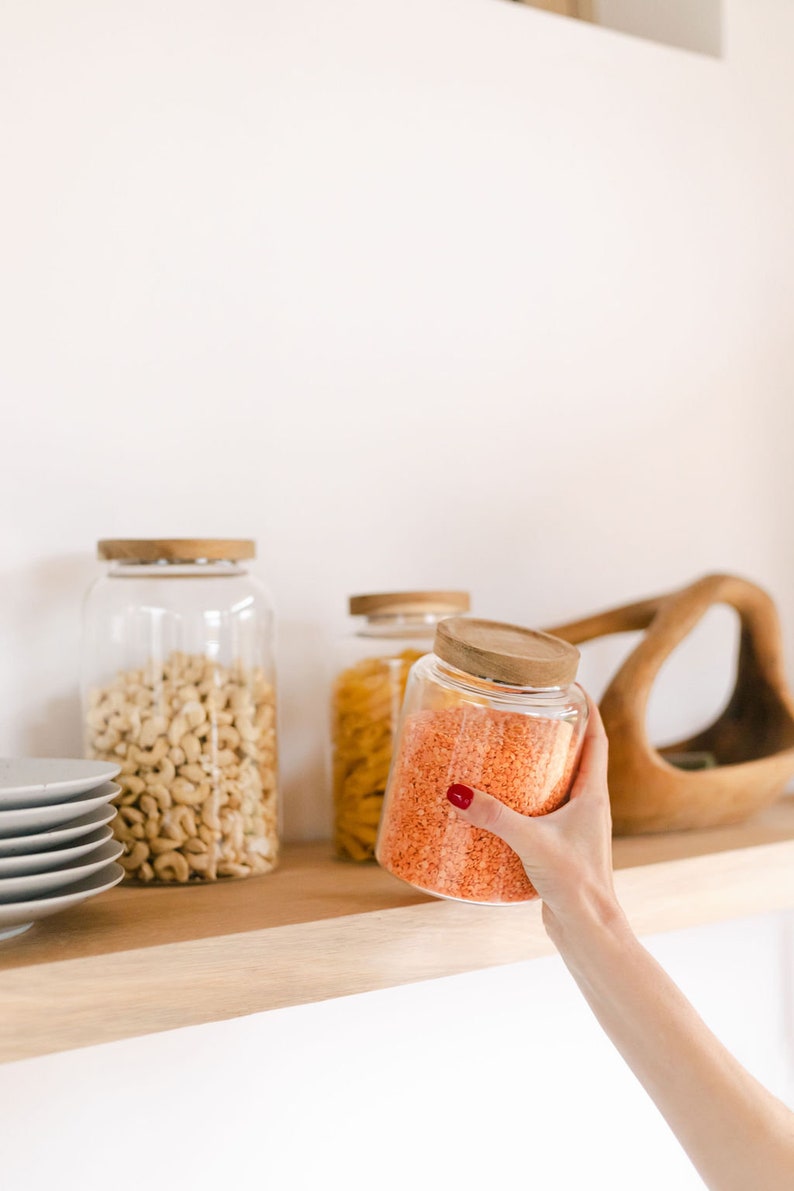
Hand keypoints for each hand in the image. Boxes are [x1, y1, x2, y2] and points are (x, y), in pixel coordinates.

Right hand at [446, 697, 622, 938]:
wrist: (590, 932)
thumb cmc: (577, 885)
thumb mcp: (532, 842)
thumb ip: (494, 816)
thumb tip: (455, 792)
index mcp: (594, 795)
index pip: (597, 738)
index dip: (588, 708)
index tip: (571, 684)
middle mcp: (589, 808)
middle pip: (577, 757)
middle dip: (555, 734)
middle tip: (527, 713)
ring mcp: (576, 829)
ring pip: (559, 786)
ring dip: (539, 767)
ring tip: (506, 751)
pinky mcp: (559, 849)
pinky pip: (544, 813)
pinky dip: (525, 801)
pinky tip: (498, 806)